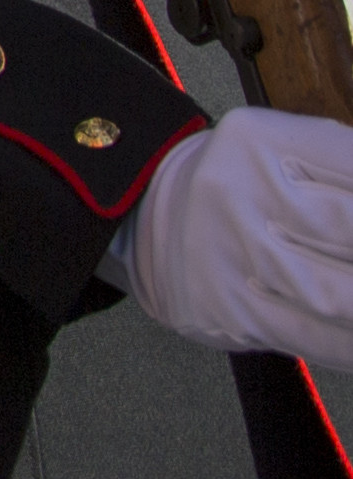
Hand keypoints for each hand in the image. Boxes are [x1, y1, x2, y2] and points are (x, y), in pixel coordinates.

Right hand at [112, 108, 352, 373]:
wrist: (146, 215)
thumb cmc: (247, 185)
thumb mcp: (288, 153)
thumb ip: (348, 173)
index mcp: (262, 140)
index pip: (352, 168)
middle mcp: (237, 191)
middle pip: (348, 231)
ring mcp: (228, 254)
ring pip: (338, 296)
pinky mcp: (226, 309)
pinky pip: (314, 338)